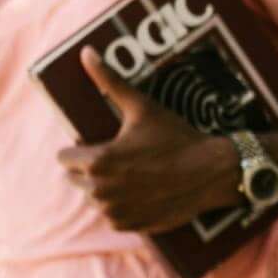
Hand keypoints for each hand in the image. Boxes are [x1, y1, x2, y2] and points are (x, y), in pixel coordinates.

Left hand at [63, 67, 243, 234]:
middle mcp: (101, 190)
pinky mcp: (130, 225)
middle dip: (91, 169)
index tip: (102, 144)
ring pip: (95, 198)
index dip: (81, 149)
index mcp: (98, 161)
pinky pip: (112, 216)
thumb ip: (109, 81)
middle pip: (77, 179)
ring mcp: (115, 211)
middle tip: (121, 159)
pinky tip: (142, 193)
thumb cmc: (176, 137)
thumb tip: (86, 52)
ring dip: (105, 189)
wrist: (212, 172)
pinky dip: (122, 207)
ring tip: (133, 176)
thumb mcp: (142, 107)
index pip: (65, 158)